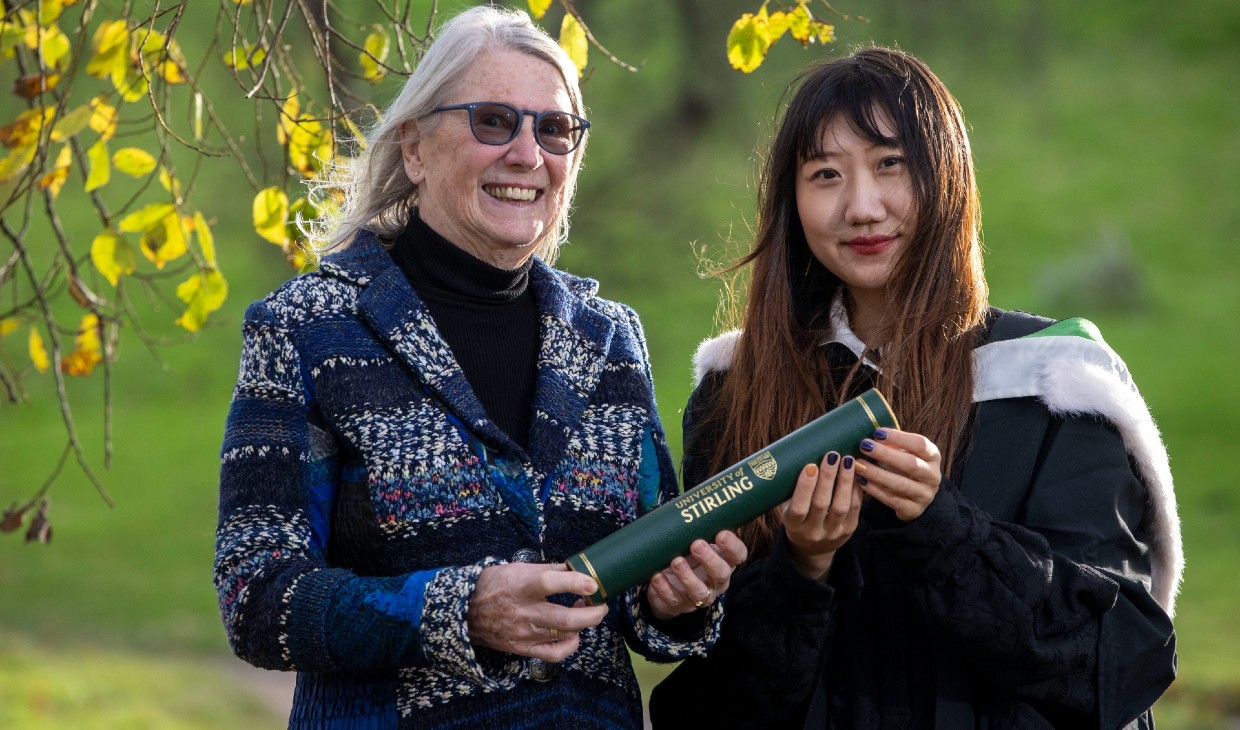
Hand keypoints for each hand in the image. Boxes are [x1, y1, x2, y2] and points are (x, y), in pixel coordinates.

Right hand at [467, 562, 607, 662]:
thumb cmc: (494, 586)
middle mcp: (523, 612)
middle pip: (564, 618)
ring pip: (564, 634)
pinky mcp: (524, 649)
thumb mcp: (518, 569)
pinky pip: (555, 654)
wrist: (465, 613)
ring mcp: (524, 634)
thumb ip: (549, 569)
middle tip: (602, 603)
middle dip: (592, 613)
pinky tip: (573, 633)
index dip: (573, 582)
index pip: (548, 583)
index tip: (592, 583)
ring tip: (587, 611)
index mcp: (520, 587)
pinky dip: (571, 645)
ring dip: (584, 623)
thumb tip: (577, 568)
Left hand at [646, 530, 747, 620]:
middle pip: (721, 574)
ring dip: (687, 576)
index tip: (721, 534)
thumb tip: (694, 500)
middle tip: (696, 544)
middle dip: (710, 559)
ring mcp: (699, 596)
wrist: (670, 587)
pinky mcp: (679, 605)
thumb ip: (699, 528)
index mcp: (725, 562)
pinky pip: (673, 599)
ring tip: (675, 561)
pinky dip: (664, 588)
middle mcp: (716, 582)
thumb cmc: (687, 556)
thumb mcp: (696, 541)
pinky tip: (657, 576)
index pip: (738, 556)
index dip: (733, 546)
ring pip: (699, 591)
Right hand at [781, 451, 862, 578]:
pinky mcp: (849, 530)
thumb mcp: (787, 509)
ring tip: (847, 460)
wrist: (812, 548)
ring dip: (845, 481)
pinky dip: (856, 489)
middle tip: (831, 455)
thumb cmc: (798, 519)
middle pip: (821, 504)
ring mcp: (833, 532)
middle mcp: (813, 531)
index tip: (810, 466)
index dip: (805, 487)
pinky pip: (855, 508)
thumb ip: (791, 490)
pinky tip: (856, 473)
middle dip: (827, 478)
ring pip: (841, 506)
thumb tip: (797, 455)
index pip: (799, 507)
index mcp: (794, 525)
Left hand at [855, 428, 941, 521]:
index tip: (877, 432)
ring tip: (858, 465)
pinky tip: (861, 481)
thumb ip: (894, 443)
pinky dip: (875, 490)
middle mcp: (933, 476)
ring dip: (877, 474)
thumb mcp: (907, 452)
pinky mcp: (913, 510)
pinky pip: (892, 500)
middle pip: (911, 464)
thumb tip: (868, 431)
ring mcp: (924, 495)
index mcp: (933, 456)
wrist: (918, 496)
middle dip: (885, 454)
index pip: (920, 444)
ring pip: (900, 484)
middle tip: (864, 446)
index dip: (899, 438)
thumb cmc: (907, 467)